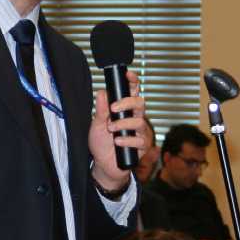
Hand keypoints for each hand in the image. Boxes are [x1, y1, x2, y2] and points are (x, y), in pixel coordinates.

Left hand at [89, 70, 151, 189]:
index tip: (128, 75)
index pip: (133, 92)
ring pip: (140, 122)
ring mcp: (140, 133)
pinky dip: (126, 140)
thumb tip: (102, 92)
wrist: (103, 165)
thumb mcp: (96, 125)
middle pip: (141, 103)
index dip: (133, 82)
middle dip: (127, 103)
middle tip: (113, 109)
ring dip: (123, 124)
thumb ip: (100, 110)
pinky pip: (139, 140)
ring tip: (111, 129)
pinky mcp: (142, 147)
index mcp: (125, 110)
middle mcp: (135, 119)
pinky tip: (117, 142)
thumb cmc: (101, 143)